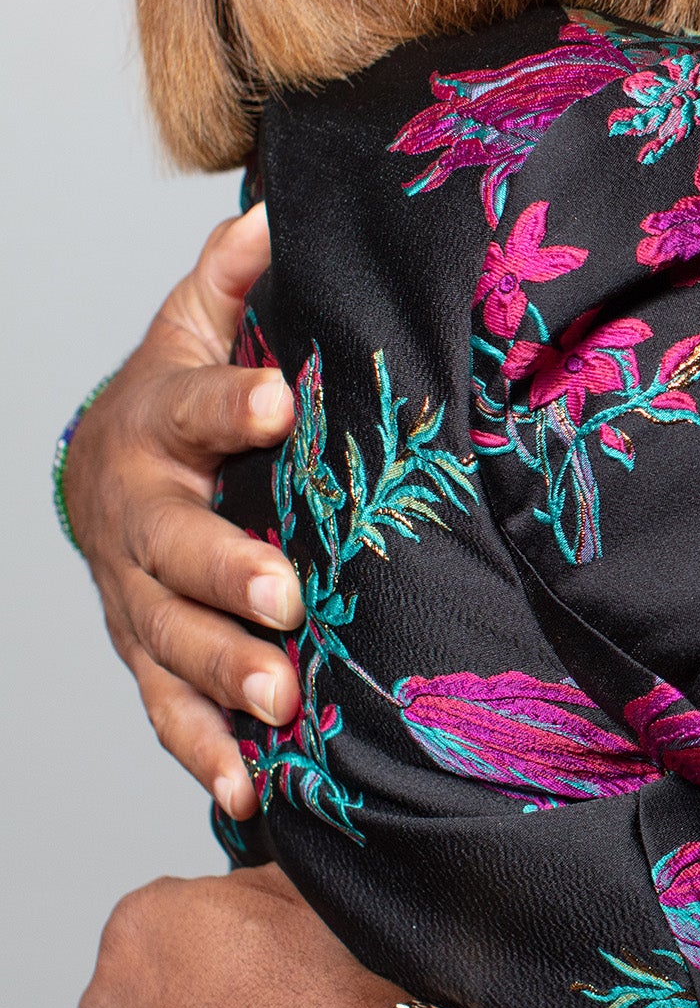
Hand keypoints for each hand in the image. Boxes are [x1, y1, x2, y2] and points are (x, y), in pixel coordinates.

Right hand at [65, 206, 303, 820]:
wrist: (106, 472)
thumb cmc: (180, 398)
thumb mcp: (198, 327)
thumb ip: (234, 280)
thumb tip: (271, 216)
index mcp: (159, 427)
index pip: (190, 405)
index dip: (229, 401)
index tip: (278, 397)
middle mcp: (143, 519)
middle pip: (178, 547)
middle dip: (228, 571)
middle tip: (285, 593)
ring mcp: (140, 597)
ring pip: (175, 639)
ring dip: (225, 671)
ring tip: (281, 698)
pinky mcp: (150, 656)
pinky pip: (171, 710)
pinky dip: (205, 752)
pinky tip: (250, 791)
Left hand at [77, 866, 394, 1007]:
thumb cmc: (320, 999)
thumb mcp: (296, 893)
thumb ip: (248, 886)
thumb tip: (247, 896)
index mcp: (138, 929)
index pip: (171, 913)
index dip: (222, 929)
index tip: (256, 948)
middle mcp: (108, 1005)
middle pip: (151, 986)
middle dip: (194, 991)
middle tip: (260, 1001)